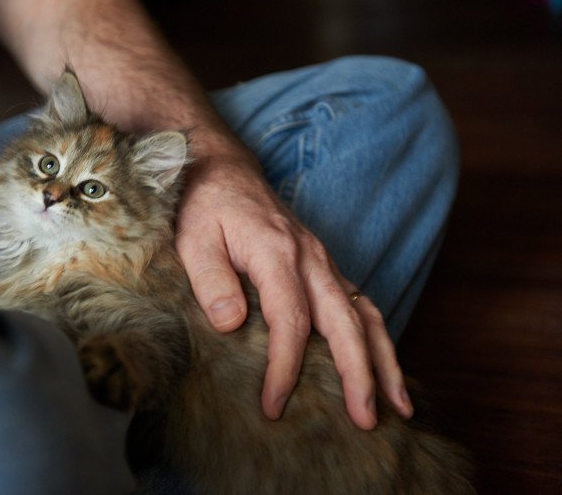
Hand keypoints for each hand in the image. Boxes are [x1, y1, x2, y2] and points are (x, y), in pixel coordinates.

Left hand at [175, 147, 414, 428]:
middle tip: (365, 420)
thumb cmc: (203, 207)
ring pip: (366, 314)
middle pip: (347, 321)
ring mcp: (323, 262)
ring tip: (399, 406)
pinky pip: (360, 306)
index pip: (291, 320)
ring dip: (385, 361)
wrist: (222, 170)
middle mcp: (311, 258)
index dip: (285, 366)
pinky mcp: (324, 267)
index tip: (273, 404)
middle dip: (360, 374)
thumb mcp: (192, 239)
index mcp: (277, 251)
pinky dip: (376, 340)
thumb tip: (232, 324)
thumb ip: (211, 280)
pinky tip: (383, 369)